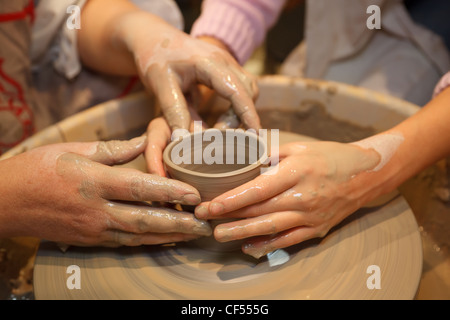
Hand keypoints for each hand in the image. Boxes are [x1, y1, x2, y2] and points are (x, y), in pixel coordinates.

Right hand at [0, 136, 211, 245]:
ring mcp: (93, 228)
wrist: (5, 201)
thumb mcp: (73, 149)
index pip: (140, 187)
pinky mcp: (90, 240)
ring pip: (139, 236)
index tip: (195, 194)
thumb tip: (144, 141)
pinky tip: (167, 240)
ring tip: (195, 235)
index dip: (170, 191)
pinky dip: (149, 242)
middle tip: (206, 224)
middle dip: (179, 223)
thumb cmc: (38, 168)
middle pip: (145, 219)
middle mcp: (96, 209)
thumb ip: (113, 149)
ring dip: (170, 236)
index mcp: (93, 180)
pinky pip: (126, 243)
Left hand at [117, 12, 259, 132]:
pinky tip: (221, 121)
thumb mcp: (160, 84)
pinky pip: (240, 89)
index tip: (254, 135)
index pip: (237, 90)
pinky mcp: (225, 70)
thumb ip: (174, 111)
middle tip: (221, 137)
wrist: (153, 37)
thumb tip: (185, 139)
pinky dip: (236, 107)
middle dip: (242, 116)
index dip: (248, 113)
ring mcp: (227, 63)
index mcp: (208, 62)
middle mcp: (224, 60)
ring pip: (248, 89)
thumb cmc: (155, 57)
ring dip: (240, 112)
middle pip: (249, 90)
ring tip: (220, 129)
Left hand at [194, 141, 381, 257]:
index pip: (257, 190)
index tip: (209, 205)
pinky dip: (267, 244)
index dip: (231, 200)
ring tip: (220, 235)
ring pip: (270, 228)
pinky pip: (288, 240)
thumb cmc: (330, 157)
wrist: (367, 175)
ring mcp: (310, 216)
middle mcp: (302, 196)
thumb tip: (245, 161)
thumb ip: (271, 155)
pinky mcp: (317, 229)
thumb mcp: (300, 148)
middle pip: (259, 210)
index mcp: (296, 172)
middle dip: (228, 216)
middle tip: (204, 219)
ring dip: (242, 233)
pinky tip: (248, 246)